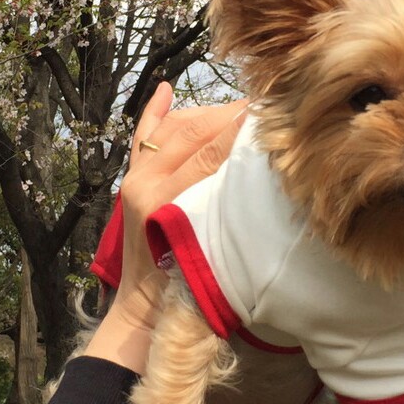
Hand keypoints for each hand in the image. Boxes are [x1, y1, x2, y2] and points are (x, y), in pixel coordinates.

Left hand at [83, 83, 246, 372]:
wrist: (142, 313)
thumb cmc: (182, 292)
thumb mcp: (211, 255)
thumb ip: (227, 213)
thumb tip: (257, 173)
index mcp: (162, 200)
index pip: (209, 152)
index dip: (241, 130)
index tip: (272, 113)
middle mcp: (143, 181)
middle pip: (193, 132)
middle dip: (230, 114)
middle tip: (266, 104)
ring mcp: (134, 178)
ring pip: (172, 128)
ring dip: (207, 112)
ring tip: (241, 105)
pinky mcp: (130, 180)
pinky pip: (142, 137)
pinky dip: (155, 112)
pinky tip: (166, 89)